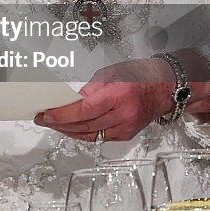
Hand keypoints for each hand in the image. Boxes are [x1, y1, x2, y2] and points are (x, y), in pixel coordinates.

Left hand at [34, 58, 174, 141]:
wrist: (167, 88)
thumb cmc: (141, 75)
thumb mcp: (113, 72)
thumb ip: (91, 88)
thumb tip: (72, 101)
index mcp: (118, 95)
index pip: (85, 110)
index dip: (63, 115)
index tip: (47, 115)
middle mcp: (123, 115)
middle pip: (85, 126)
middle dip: (60, 124)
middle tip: (43, 119)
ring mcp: (125, 128)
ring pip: (90, 135)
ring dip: (69, 132)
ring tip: (53, 124)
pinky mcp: (126, 135)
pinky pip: (99, 137)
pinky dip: (83, 133)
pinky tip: (72, 128)